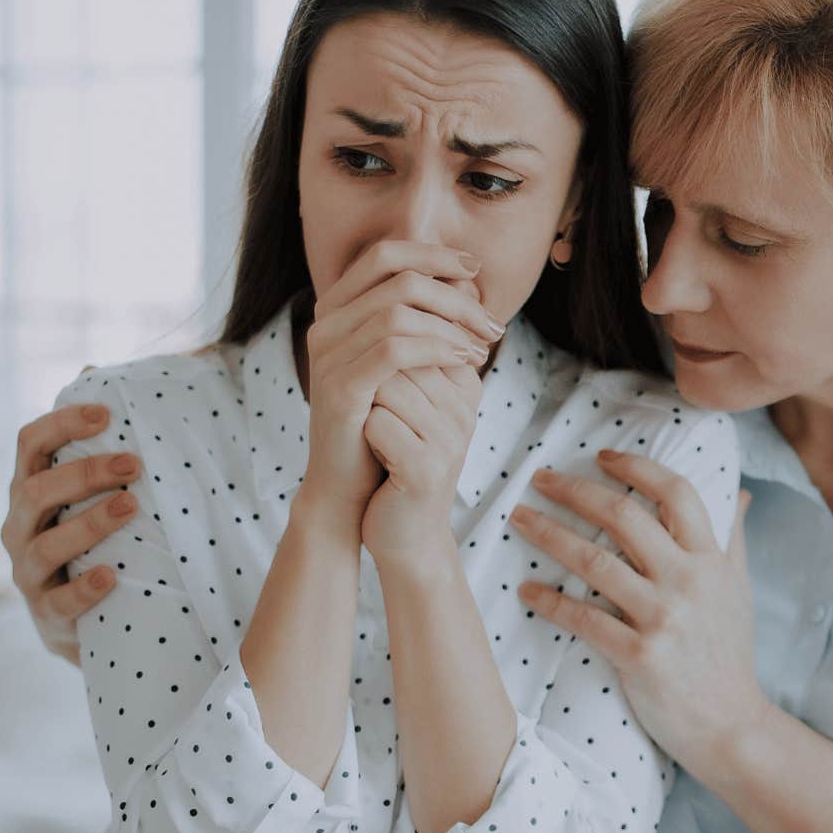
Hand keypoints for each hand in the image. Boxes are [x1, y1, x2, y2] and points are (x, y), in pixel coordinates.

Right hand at [2, 402, 141, 662]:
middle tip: (133, 464)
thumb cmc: (97, 541)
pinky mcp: (47, 615)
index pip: (30, 444)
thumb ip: (98, 441)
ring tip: (131, 506)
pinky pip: (58, 602)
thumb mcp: (97, 493)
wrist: (90, 623)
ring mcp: (28, 573)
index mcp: (30, 489)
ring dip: (88, 523)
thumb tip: (97, 371)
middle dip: (83, 473)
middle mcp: (20, 526)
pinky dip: (83, 587)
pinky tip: (110, 576)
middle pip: (34, 489)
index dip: (61, 423)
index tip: (105, 413)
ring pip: (44, 544)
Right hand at [299, 241, 500, 530]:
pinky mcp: (338, 389)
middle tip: (491, 324)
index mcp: (337, 309)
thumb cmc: (384, 418)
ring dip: (453, 326)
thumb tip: (468, 280)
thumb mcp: (407, 362)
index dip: (433, 254)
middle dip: (455, 297)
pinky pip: (394, 351)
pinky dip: (437, 350)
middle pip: (398, 280)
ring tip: (483, 349)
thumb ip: (426, 319)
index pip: (385, 255)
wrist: (349, 484)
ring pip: (398, 313)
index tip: (475, 270)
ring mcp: (327, 356)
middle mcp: (325, 325)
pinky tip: (465, 362)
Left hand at [358, 354, 482, 564]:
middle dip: (374, 383)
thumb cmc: (400, 459)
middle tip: (379, 419)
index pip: (416, 337)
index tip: (388, 400)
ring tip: (380, 437)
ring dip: (368, 408)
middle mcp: (466, 410)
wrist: (405, 533)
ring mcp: (450, 439)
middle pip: (400, 359)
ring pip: (387, 387)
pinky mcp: (426, 468)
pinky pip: (378, 424)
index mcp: (467, 387)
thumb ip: (411, 354)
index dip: (384, 365)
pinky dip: (365, 436)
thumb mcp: (413, 402)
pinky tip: (378, 456)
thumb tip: (393, 300)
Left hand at [508, 451, 760, 774]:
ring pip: (595, 560)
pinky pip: (584, 618)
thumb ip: (732, 538)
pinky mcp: (639, 655)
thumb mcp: (739, 590)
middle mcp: (688, 580)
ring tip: (519, 520)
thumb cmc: (730, 656)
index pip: (676, 492)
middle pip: (625, 515)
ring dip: (549, 534)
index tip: (601, 456)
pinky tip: (526, 591)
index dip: (636, 467)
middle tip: (539, 479)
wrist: (732, 726)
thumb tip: (739, 493)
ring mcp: (663, 617)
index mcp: (711, 559)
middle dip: (576, 490)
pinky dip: (550, 601)